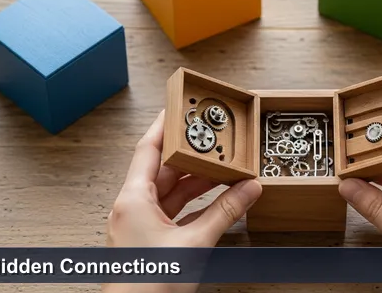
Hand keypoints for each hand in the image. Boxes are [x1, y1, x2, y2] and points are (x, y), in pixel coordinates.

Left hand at [102, 110, 262, 292]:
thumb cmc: (149, 285)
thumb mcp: (196, 243)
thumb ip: (225, 212)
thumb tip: (248, 189)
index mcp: (133, 199)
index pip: (149, 148)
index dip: (166, 125)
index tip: (181, 106)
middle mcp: (132, 207)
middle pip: (163, 169)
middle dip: (192, 155)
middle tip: (214, 138)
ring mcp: (139, 225)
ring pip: (170, 192)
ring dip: (197, 181)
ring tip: (224, 168)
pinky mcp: (149, 240)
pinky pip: (174, 212)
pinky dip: (195, 204)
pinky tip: (217, 199)